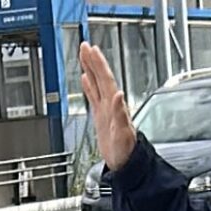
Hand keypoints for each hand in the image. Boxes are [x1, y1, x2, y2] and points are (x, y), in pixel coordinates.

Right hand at [79, 42, 137, 169]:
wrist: (125, 164)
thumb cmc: (126, 151)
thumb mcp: (122, 133)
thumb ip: (120, 113)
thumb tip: (118, 94)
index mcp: (115, 106)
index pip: (106, 79)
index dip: (99, 65)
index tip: (92, 50)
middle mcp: (111, 105)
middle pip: (101, 77)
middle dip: (93, 61)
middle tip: (85, 46)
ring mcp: (106, 110)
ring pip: (97, 84)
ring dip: (90, 69)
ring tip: (84, 56)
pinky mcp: (101, 118)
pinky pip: (94, 97)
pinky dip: (89, 86)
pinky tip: (85, 79)